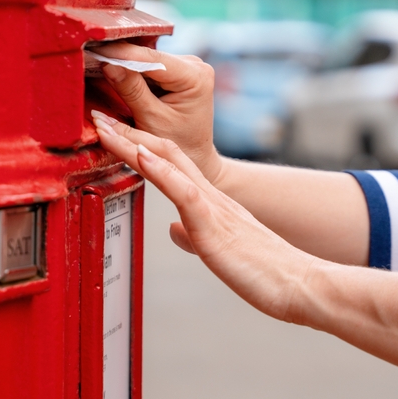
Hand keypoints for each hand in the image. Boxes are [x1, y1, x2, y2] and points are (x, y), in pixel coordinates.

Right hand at [91, 43, 222, 184]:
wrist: (194, 157)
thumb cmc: (179, 145)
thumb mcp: (151, 120)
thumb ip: (131, 91)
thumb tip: (108, 64)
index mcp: (195, 76)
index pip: (152, 59)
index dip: (121, 53)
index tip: (94, 49)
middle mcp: (194, 65)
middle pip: (148, 56)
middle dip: (118, 57)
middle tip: (88, 54)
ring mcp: (186, 66)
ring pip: (146, 59)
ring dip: (122, 62)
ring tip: (95, 60)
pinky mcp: (176, 71)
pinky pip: (148, 66)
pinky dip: (130, 70)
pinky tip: (110, 69)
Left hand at [92, 113, 320, 323]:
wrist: (300, 284)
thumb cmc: (266, 272)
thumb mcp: (219, 249)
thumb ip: (195, 234)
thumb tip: (172, 229)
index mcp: (211, 202)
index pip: (169, 162)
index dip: (138, 145)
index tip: (111, 132)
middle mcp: (211, 195)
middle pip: (164, 151)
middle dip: (127, 133)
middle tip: (97, 114)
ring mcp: (213, 206)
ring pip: (169, 162)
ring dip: (133, 142)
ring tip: (106, 124)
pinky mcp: (215, 225)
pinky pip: (184, 191)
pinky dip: (160, 170)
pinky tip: (141, 155)